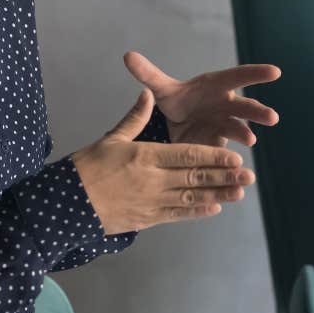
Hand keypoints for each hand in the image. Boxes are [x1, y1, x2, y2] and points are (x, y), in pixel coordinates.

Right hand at [70, 89, 254, 234]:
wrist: (65, 204)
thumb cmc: (86, 167)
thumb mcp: (111, 138)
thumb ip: (135, 117)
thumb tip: (148, 93)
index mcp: (145, 156)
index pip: (187, 156)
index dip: (213, 156)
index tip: (234, 156)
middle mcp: (152, 180)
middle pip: (195, 178)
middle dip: (224, 177)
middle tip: (248, 176)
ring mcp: (151, 202)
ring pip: (191, 198)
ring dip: (218, 195)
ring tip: (239, 193)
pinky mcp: (146, 219)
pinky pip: (177, 215)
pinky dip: (196, 212)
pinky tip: (214, 208)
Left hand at [122, 51, 281, 147]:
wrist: (173, 126)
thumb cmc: (175, 101)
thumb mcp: (161, 89)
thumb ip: (148, 74)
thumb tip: (127, 56)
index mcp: (215, 86)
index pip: (238, 76)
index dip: (256, 74)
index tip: (275, 72)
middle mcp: (226, 105)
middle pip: (245, 107)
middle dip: (258, 112)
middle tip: (271, 117)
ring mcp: (225, 126)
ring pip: (240, 130)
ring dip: (246, 134)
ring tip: (250, 140)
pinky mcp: (219, 146)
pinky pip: (228, 151)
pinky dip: (232, 158)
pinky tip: (235, 165)